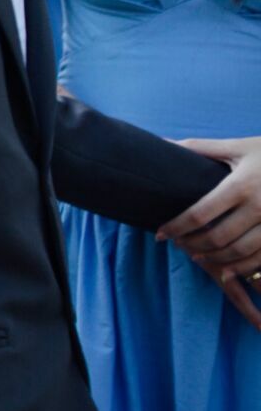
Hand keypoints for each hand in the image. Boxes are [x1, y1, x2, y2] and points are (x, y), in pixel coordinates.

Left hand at [160, 136, 260, 329]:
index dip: (177, 227)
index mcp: (241, 185)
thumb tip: (164, 141)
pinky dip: (242, 268)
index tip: (160, 234)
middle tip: (177, 245)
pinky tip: (226, 269)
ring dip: (214, 259)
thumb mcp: (237, 147)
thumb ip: (201, 148)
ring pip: (240, 253)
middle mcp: (259, 207)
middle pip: (218, 237)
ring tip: (196, 256)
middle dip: (192, 245)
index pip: (201, 213)